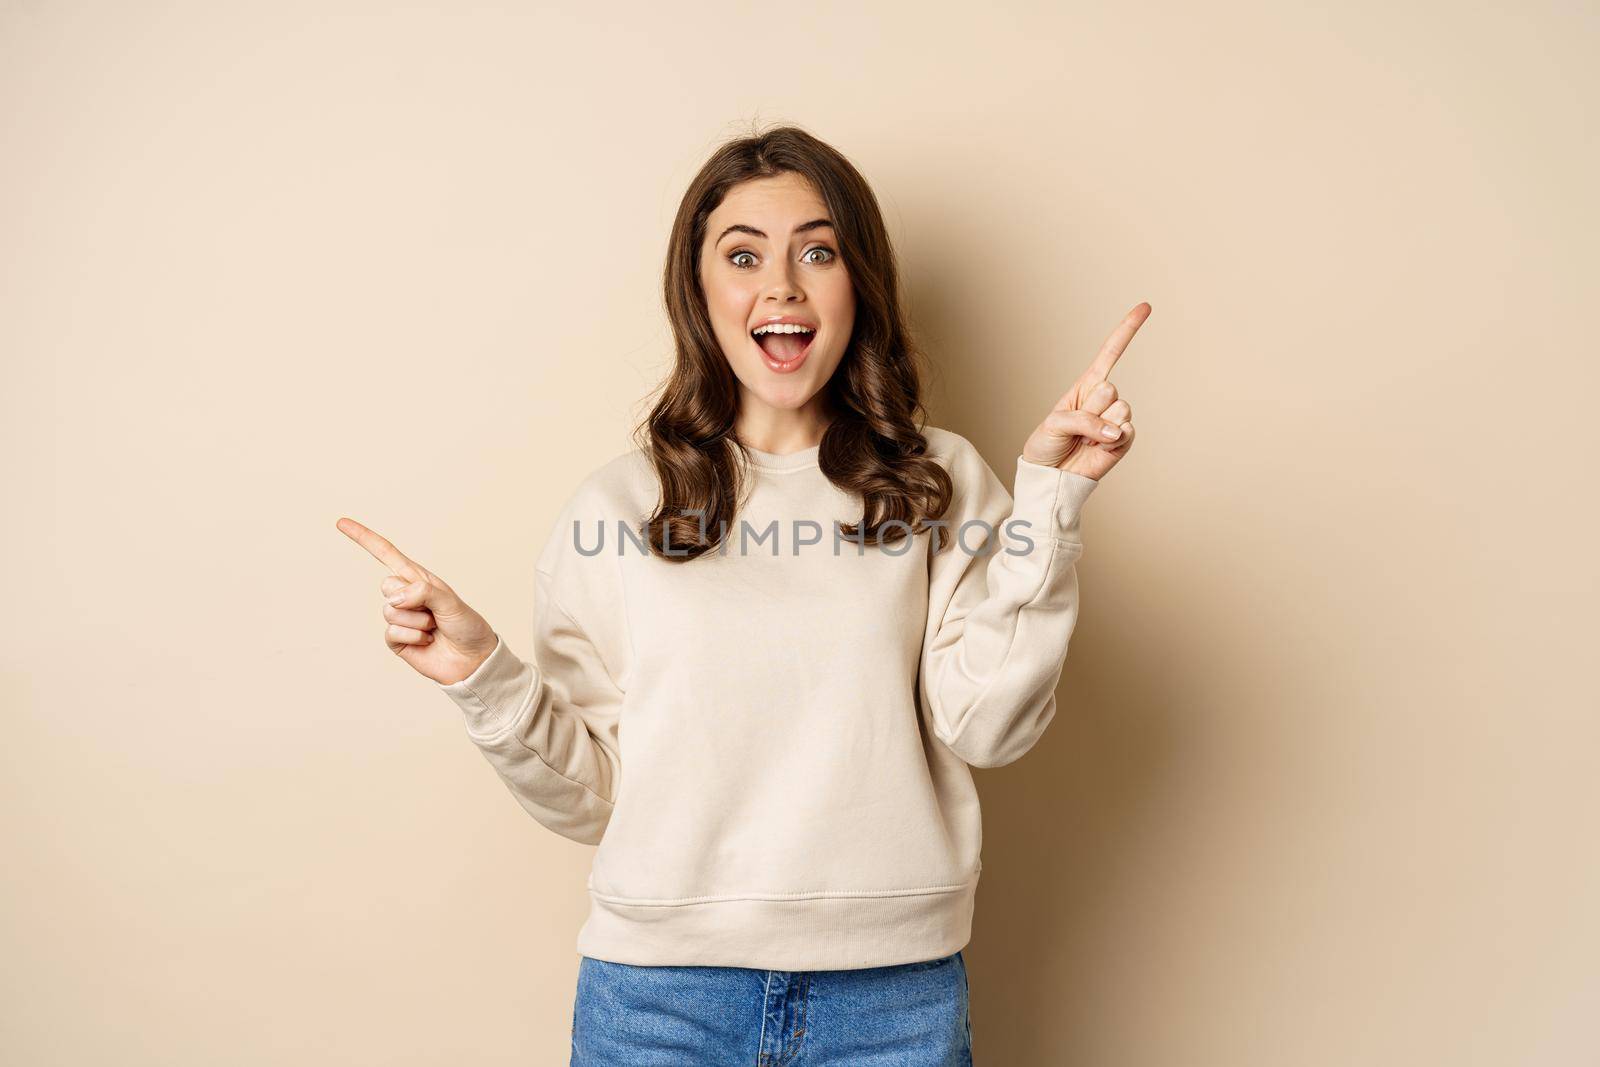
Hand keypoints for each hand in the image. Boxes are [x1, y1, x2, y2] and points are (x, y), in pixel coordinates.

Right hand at [336, 517, 498, 685]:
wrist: (472, 660)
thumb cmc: (467, 626)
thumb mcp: (451, 602)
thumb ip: (423, 592)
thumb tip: (394, 598)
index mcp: (419, 579)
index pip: (386, 554)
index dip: (364, 538)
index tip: (341, 523)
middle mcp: (406, 596)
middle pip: (386, 585)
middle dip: (410, 598)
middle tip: (433, 611)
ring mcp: (399, 618)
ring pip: (390, 611)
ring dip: (417, 622)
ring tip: (434, 627)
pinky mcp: (396, 640)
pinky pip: (392, 633)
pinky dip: (413, 637)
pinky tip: (427, 641)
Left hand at [1021, 302, 1146, 480]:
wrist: (1052, 476)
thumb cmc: (1047, 444)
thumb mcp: (1054, 424)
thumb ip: (1084, 420)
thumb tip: (1116, 430)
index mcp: (1086, 385)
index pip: (1111, 352)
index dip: (1127, 330)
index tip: (1146, 307)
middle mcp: (1104, 399)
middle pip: (1110, 390)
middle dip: (1089, 410)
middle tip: (1075, 427)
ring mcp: (1116, 419)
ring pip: (1119, 411)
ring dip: (1097, 429)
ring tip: (1084, 440)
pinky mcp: (1124, 440)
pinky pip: (1126, 433)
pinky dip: (1109, 443)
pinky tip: (1096, 449)